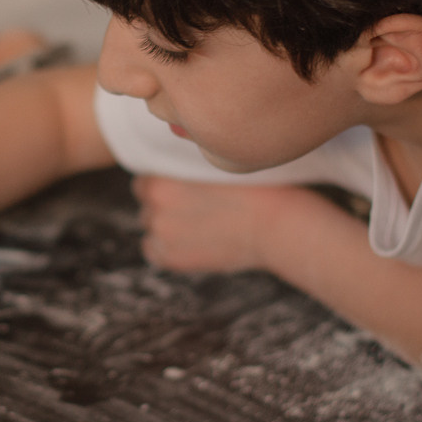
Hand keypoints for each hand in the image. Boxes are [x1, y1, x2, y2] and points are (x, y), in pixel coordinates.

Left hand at [132, 175, 299, 274]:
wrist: (276, 225)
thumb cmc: (255, 187)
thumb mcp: (215, 162)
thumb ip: (186, 166)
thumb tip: (174, 164)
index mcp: (162, 181)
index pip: (145, 180)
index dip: (162, 183)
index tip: (180, 187)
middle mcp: (156, 208)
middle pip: (146, 203)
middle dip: (163, 203)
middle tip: (192, 205)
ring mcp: (163, 236)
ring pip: (151, 226)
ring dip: (165, 224)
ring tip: (197, 224)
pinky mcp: (173, 259)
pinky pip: (153, 251)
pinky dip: (164, 247)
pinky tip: (189, 241)